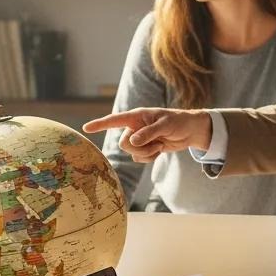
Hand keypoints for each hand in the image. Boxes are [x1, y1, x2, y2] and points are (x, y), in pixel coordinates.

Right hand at [82, 108, 211, 162]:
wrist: (190, 131)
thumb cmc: (178, 122)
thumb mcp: (165, 125)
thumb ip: (148, 133)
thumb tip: (132, 141)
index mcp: (136, 116)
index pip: (114, 120)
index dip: (100, 124)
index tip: (86, 128)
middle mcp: (134, 127)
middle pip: (123, 143)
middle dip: (138, 148)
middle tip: (155, 143)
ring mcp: (139, 139)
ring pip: (131, 153)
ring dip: (146, 153)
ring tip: (160, 145)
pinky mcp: (145, 149)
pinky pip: (138, 159)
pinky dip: (149, 158)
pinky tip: (159, 150)